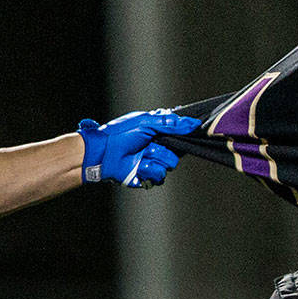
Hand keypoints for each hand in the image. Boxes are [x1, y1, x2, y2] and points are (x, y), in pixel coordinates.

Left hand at [78, 110, 201, 186]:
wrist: (103, 153)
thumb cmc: (121, 133)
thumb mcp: (146, 121)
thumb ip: (171, 123)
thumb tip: (193, 123)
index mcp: (158, 133)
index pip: (179, 136)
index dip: (182, 137)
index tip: (184, 136)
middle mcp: (157, 148)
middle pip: (177, 153)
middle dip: (164, 149)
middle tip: (150, 145)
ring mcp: (153, 162)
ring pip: (169, 165)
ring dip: (155, 159)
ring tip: (141, 155)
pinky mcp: (147, 176)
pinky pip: (159, 176)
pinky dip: (149, 170)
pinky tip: (138, 166)